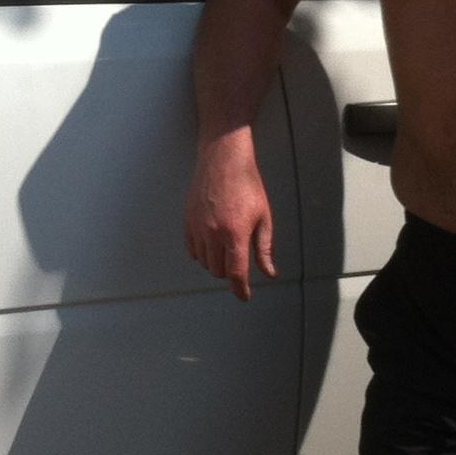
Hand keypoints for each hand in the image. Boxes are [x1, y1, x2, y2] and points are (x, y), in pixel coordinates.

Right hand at [185, 137, 275, 299]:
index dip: (240, 289)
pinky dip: (202, 253)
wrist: (223, 158)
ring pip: (204, 262)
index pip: (235, 273)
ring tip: (227, 249)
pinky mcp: (187, 220)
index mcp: (235, 234)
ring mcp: (197, 227)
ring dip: (216, 263)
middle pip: (218, 270)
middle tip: (239, 261)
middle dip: (230, 272)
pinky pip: (192, 249)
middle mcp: (213, 234)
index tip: (244, 296)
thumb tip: (268, 272)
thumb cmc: (247, 184)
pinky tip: (212, 244)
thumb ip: (264, 248)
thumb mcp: (263, 216)